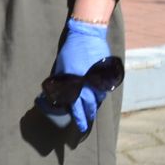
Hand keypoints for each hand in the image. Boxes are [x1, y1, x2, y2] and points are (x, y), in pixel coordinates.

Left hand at [53, 19, 112, 135]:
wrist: (87, 36)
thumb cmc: (70, 53)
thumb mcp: (61, 70)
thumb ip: (62, 85)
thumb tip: (58, 96)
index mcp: (76, 86)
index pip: (77, 109)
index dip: (80, 120)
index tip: (81, 128)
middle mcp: (89, 86)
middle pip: (90, 107)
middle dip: (88, 116)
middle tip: (85, 124)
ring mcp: (99, 81)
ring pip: (98, 100)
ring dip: (93, 105)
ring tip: (89, 111)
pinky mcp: (105, 75)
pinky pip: (103, 90)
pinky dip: (99, 94)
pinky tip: (95, 96)